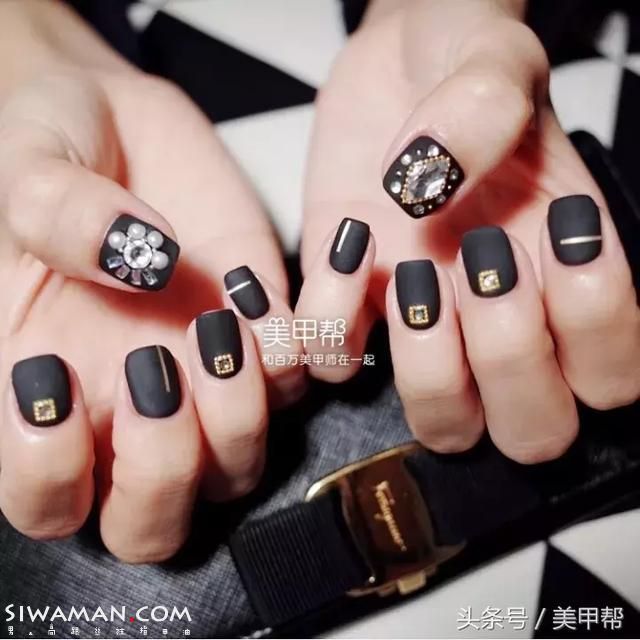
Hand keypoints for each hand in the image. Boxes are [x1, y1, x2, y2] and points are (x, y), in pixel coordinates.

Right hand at [0, 1, 303, 560]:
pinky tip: (259, 288)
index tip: (54, 379)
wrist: (116, 121)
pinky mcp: (266, 330)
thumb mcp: (28, 170)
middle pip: (154, 520)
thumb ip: (60, 217)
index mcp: (46, 389)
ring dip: (239, 415)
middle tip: (153, 369)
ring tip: (220, 322)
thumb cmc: (48, 148)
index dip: (50, 476)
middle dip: (164, 472)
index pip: (45, 498)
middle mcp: (127, 405)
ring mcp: (205, 377)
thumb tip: (145, 260)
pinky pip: (303, 375)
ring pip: (238, 465)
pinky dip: (303, 347)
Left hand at [297, 0, 639, 461]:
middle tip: (484, 266)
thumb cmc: (462, 65)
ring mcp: (424, 326)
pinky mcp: (351, 309)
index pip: (612, 374)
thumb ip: (485, 111)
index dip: (593, 330)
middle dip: (509, 364)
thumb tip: (427, 184)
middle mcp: (500, 318)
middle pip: (533, 431)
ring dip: (429, 368)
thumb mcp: (494, 66)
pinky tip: (350, 248)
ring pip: (444, 425)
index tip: (556, 236)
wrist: (395, 62)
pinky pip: (337, 368)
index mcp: (564, 273)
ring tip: (415, 271)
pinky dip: (332, 326)